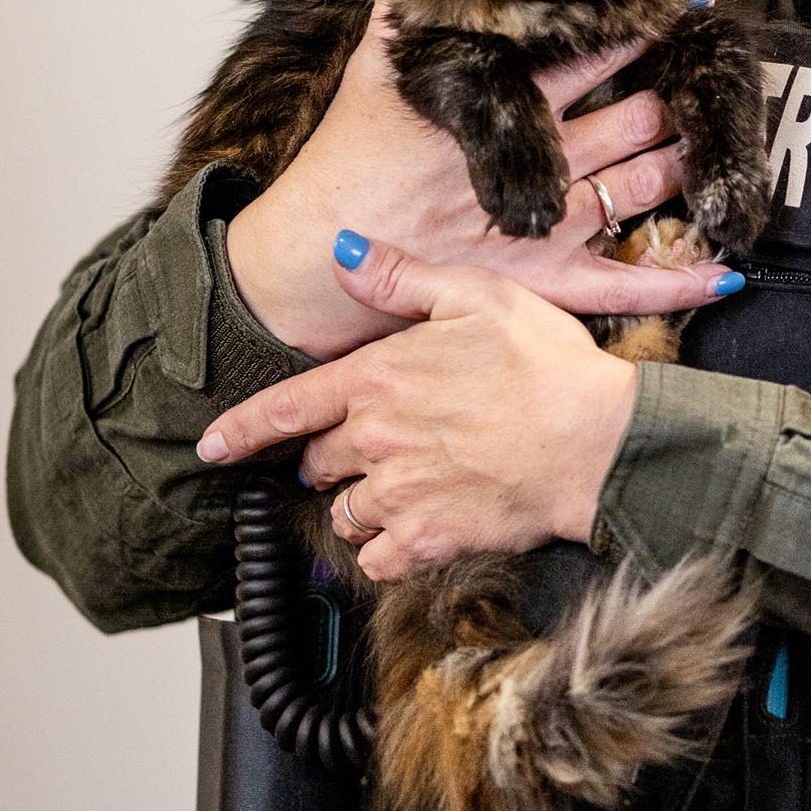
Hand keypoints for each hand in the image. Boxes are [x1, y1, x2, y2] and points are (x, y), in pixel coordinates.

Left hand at [196, 241, 638, 578]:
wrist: (599, 444)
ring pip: (346, 512)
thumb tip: (345, 253)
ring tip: (397, 488)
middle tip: (369, 448)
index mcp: (377, 380)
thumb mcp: (478, 295)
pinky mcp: (430, 540)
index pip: (283, 409)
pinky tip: (411, 529)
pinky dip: (385, 549)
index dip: (240, 430)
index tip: (211, 447)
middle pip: (319, 463)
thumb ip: (403, 278)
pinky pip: (378, 558)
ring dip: (358, 503)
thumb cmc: (548, 365)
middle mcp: (375, 442)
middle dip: (329, 457)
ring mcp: (400, 496)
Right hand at [224, 0, 733, 359]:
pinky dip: (676, 282)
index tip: (673, 3)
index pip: (580, 59)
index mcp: (495, 105)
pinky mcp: (540, 286)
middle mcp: (529, 163)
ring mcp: (541, 227)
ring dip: (679, 162)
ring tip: (714, 139)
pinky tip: (725, 275)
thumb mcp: (370, 73)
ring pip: (635, 187)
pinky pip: (622, 287)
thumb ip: (400, 11)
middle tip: (707, 77)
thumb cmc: (343, 165)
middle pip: (625, 122)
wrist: (311, 262)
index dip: (630, 33)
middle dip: (668, 99)